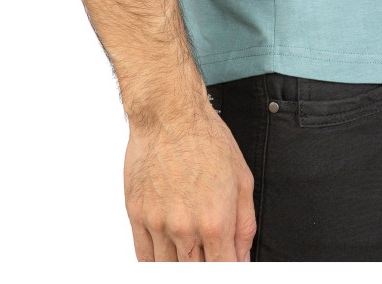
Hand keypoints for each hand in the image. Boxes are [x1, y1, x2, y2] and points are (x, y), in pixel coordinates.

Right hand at [124, 95, 256, 261]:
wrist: (168, 114)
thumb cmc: (205, 138)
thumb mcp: (242, 179)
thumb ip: (245, 224)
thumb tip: (243, 255)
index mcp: (215, 221)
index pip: (223, 270)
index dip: (229, 272)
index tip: (229, 265)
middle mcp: (185, 228)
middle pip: (195, 273)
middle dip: (205, 268)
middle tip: (209, 255)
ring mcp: (158, 223)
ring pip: (169, 269)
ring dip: (181, 265)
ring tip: (189, 251)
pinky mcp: (137, 215)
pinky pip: (144, 257)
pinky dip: (156, 263)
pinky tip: (166, 257)